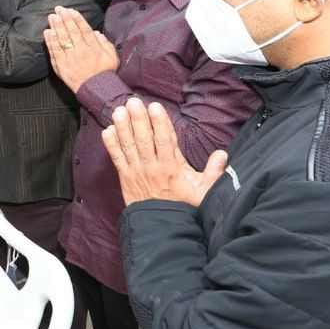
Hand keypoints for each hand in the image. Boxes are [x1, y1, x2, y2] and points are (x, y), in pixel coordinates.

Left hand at [44, 5, 118, 92]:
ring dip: (56, 27)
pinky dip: (51, 41)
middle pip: (71, 31)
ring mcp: (70, 58)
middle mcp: (81, 50)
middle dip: (65, 18)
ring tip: (52, 17)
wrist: (96, 89)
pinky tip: (47, 33)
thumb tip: (96, 32)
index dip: (76, 18)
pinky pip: (55, 51)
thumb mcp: (112, 56)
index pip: (84, 29)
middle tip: (59, 9)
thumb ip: (104, 42)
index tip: (71, 10)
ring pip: (62, 39)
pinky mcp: (62, 65)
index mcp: (93, 47)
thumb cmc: (105, 73)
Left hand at [101, 98, 226, 206]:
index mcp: (172, 167)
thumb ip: (213, 172)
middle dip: (139, 119)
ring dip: (123, 127)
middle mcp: (153, 166)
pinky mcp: (125, 178)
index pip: (165, 140)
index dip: (159, 122)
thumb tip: (222, 154)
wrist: (163, 227)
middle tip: (133, 102)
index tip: (155, 107)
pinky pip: (117, 158)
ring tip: (119, 110)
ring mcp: (137, 171)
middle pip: (144, 139)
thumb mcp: (204, 192)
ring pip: (129, 146)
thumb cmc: (184, 207)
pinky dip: (111, 145)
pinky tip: (107, 130)